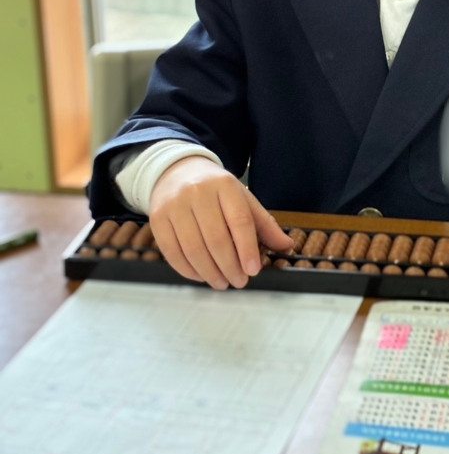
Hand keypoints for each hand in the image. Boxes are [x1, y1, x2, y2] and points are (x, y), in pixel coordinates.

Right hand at [149, 156, 291, 288]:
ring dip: (210, 272)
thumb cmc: (214, 189)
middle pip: (216, 238)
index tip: (253, 270)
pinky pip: (172, 252)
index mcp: (225, 185)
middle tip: (239, 281)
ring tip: (222, 282)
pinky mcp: (158, 219)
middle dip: (230, 266)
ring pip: (193, 249)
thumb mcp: (242, 198)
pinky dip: (188, 270)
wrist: (176, 171)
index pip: (239, 221)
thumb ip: (263, 223)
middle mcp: (198, 193)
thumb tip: (285, 246)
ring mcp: (175, 205)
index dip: (247, 249)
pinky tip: (201, 276)